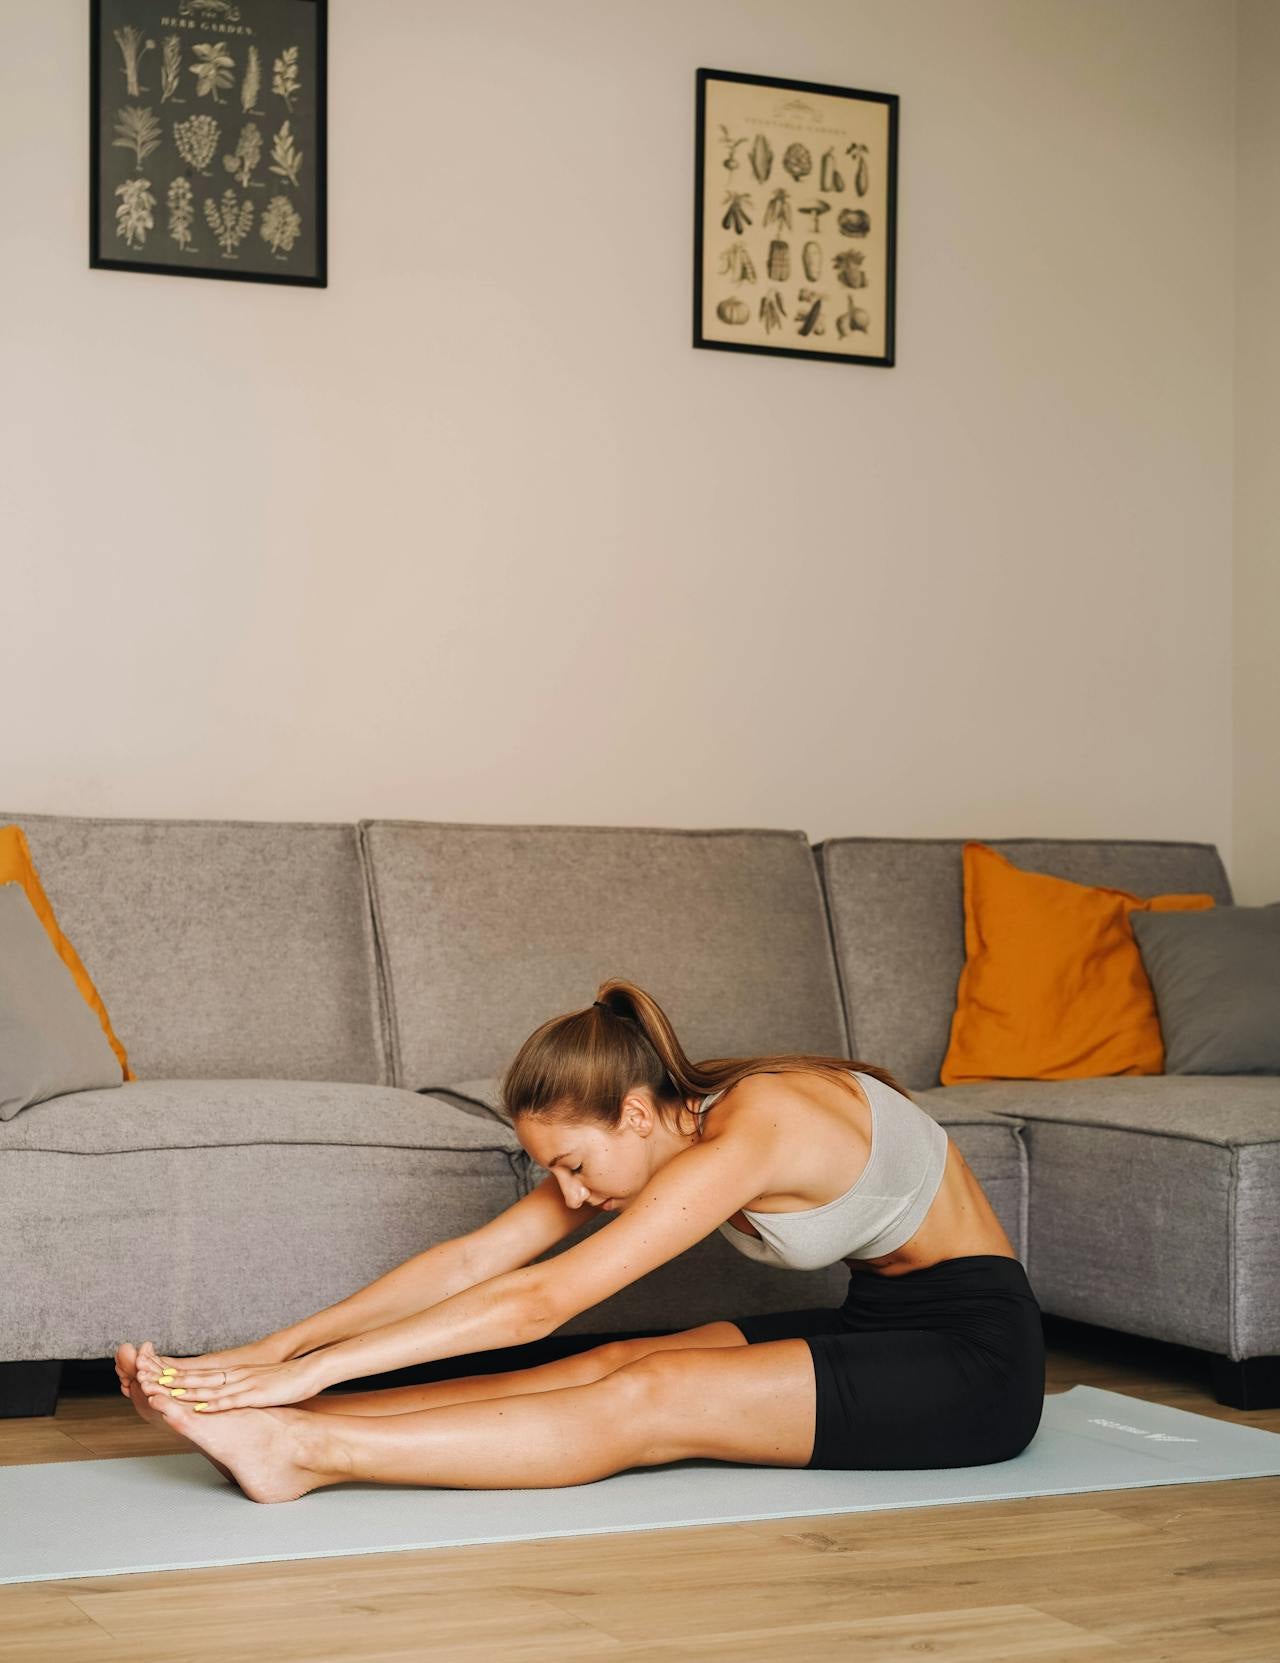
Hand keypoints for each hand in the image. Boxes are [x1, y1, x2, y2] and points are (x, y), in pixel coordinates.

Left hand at [135, 1347, 325, 1412]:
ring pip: (208, 1387)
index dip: (170, 1374)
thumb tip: (217, 1398)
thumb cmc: (285, 1380)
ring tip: (159, 1391)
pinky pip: (232, 1399)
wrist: (311, 1370)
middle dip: (166, 1379)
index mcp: (231, 1373)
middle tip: (140, 1378)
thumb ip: (235, 1388)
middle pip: (194, 1377)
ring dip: (182, 1390)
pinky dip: (214, 1403)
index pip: (195, 1373)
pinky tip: (199, 1407)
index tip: (146, 1375)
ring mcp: (244, 1383)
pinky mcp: (257, 1393)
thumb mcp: (253, 1383)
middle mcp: (233, 1375)